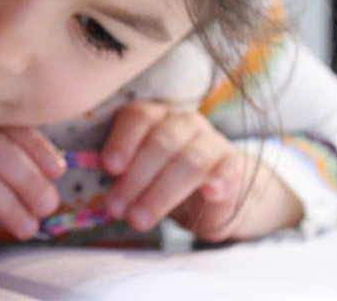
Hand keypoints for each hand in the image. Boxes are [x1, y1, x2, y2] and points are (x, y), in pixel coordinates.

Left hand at [101, 101, 301, 241]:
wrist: (208, 194)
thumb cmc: (160, 179)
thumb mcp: (135, 175)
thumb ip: (119, 176)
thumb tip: (103, 195)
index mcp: (153, 117)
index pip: (138, 118)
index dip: (122, 142)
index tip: (109, 168)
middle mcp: (183, 122)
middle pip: (161, 143)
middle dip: (136, 179)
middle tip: (117, 208)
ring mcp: (211, 141)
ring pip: (189, 160)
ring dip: (161, 193)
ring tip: (140, 219)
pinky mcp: (233, 164)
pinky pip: (227, 169)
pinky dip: (218, 180)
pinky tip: (209, 193)